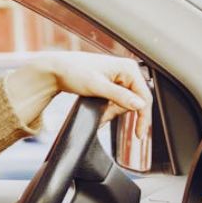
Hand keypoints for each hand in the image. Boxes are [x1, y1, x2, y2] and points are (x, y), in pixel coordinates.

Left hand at [5, 51, 152, 137]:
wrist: (57, 69)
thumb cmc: (74, 72)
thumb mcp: (97, 86)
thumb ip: (120, 96)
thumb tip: (139, 105)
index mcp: (129, 68)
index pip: (144, 97)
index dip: (143, 117)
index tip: (139, 134)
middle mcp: (127, 71)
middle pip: (134, 102)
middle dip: (118, 113)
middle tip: (103, 117)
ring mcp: (120, 77)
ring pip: (124, 104)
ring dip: (111, 112)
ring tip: (97, 112)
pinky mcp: (113, 83)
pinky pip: (117, 101)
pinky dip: (108, 109)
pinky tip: (99, 110)